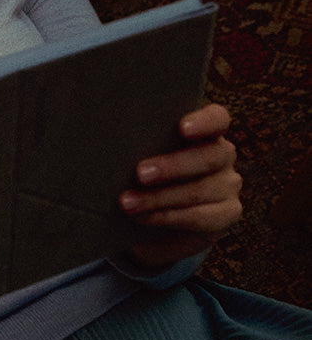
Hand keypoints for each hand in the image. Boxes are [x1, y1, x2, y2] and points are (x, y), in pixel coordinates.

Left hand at [119, 103, 242, 269]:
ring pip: (198, 190)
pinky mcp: (228, 213)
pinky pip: (200, 217)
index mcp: (206, 130)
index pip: (217, 119)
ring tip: (127, 202)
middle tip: (139, 173)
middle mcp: (223, 154)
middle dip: (171, 167)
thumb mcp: (144, 152)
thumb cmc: (144, 173)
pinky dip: (166, 217)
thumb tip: (109, 137)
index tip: (182, 128)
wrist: (157, 220)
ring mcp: (229, 185)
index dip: (203, 122)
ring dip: (158, 198)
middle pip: (208, 156)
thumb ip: (140, 142)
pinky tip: (142, 217)